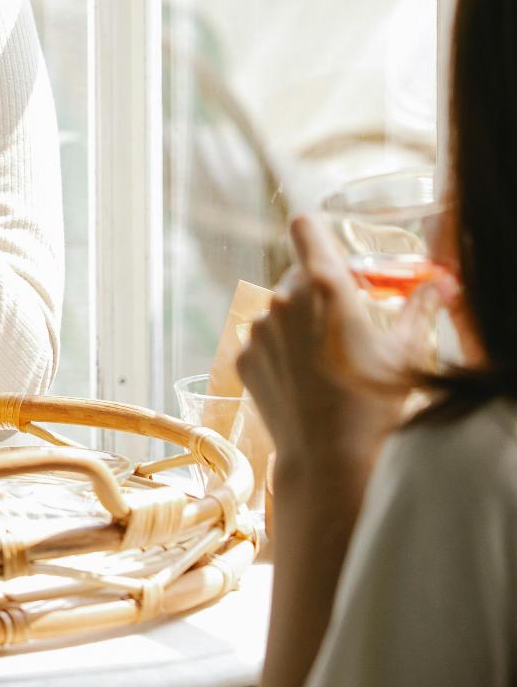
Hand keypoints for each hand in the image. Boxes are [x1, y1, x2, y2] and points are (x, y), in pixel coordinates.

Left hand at [236, 214, 447, 480]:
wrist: (330, 459)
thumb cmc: (374, 403)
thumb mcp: (405, 353)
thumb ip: (419, 308)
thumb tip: (443, 284)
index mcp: (323, 286)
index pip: (306, 227)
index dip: (318, 233)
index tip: (331, 250)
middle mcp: (282, 299)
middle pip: (298, 275)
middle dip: (319, 291)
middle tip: (345, 324)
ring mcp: (258, 328)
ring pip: (279, 309)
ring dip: (298, 323)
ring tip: (326, 361)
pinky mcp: (243, 356)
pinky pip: (264, 340)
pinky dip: (280, 351)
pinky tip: (304, 380)